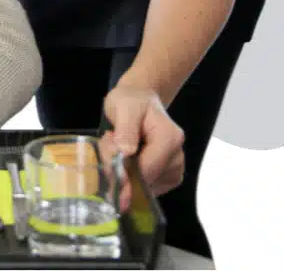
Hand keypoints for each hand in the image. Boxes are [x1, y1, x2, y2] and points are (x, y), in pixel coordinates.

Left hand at [102, 85, 185, 200]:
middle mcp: (177, 155)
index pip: (147, 170)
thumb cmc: (132, 100)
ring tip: (119, 145)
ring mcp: (175, 167)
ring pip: (144, 185)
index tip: (106, 162)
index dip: (124, 173)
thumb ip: (125, 131)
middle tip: (110, 142)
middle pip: (145, 179)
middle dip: (122, 169)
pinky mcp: (169, 174)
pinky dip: (133, 175)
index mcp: (169, 138)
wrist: (140, 98)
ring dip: (126, 171)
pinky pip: (147, 186)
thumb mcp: (124, 107)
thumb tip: (126, 154)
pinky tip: (128, 155)